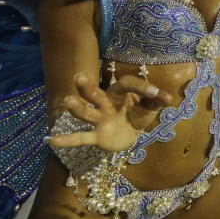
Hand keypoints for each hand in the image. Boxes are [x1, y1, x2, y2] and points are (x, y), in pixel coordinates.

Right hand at [48, 73, 172, 150]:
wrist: (129, 136)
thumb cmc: (138, 115)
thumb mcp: (150, 108)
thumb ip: (157, 102)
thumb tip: (167, 98)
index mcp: (122, 93)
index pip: (129, 85)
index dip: (143, 89)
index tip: (157, 96)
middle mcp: (108, 103)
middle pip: (97, 94)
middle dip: (89, 88)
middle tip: (78, 78)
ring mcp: (100, 120)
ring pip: (87, 113)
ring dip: (77, 108)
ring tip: (66, 102)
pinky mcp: (97, 136)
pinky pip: (81, 137)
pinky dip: (68, 140)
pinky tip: (51, 140)